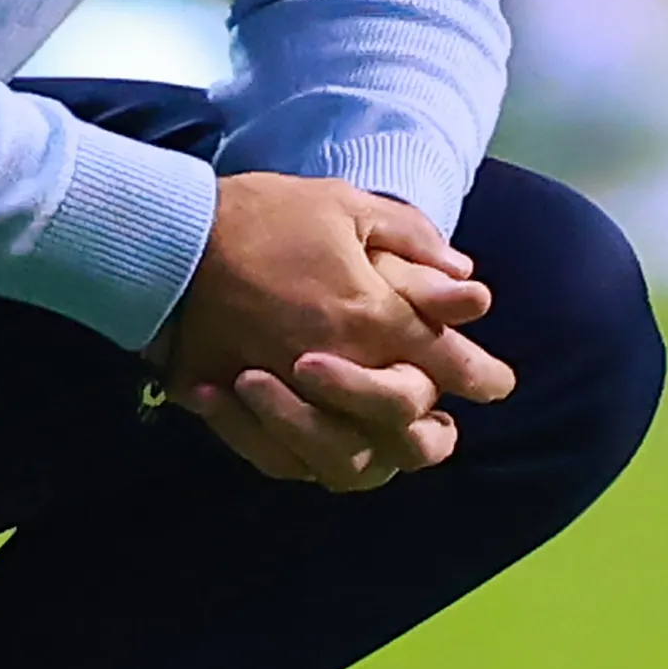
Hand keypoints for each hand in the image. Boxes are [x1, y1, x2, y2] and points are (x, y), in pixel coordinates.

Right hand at [155, 173, 509, 492]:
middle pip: (408, 426)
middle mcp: (339, 370)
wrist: (168, 239)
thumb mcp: (343, 206)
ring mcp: (288, 400)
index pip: (448, 363)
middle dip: (436, 429)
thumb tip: (468, 281)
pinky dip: (308, 460)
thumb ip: (413, 242)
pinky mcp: (243, 414)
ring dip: (377, 456)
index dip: (483, 376)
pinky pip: (284, 461)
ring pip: (351, 460)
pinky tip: (320, 447)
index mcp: (372, 317)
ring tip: (388, 446)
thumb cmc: (261, 215)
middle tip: (444, 425)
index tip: (499, 382)